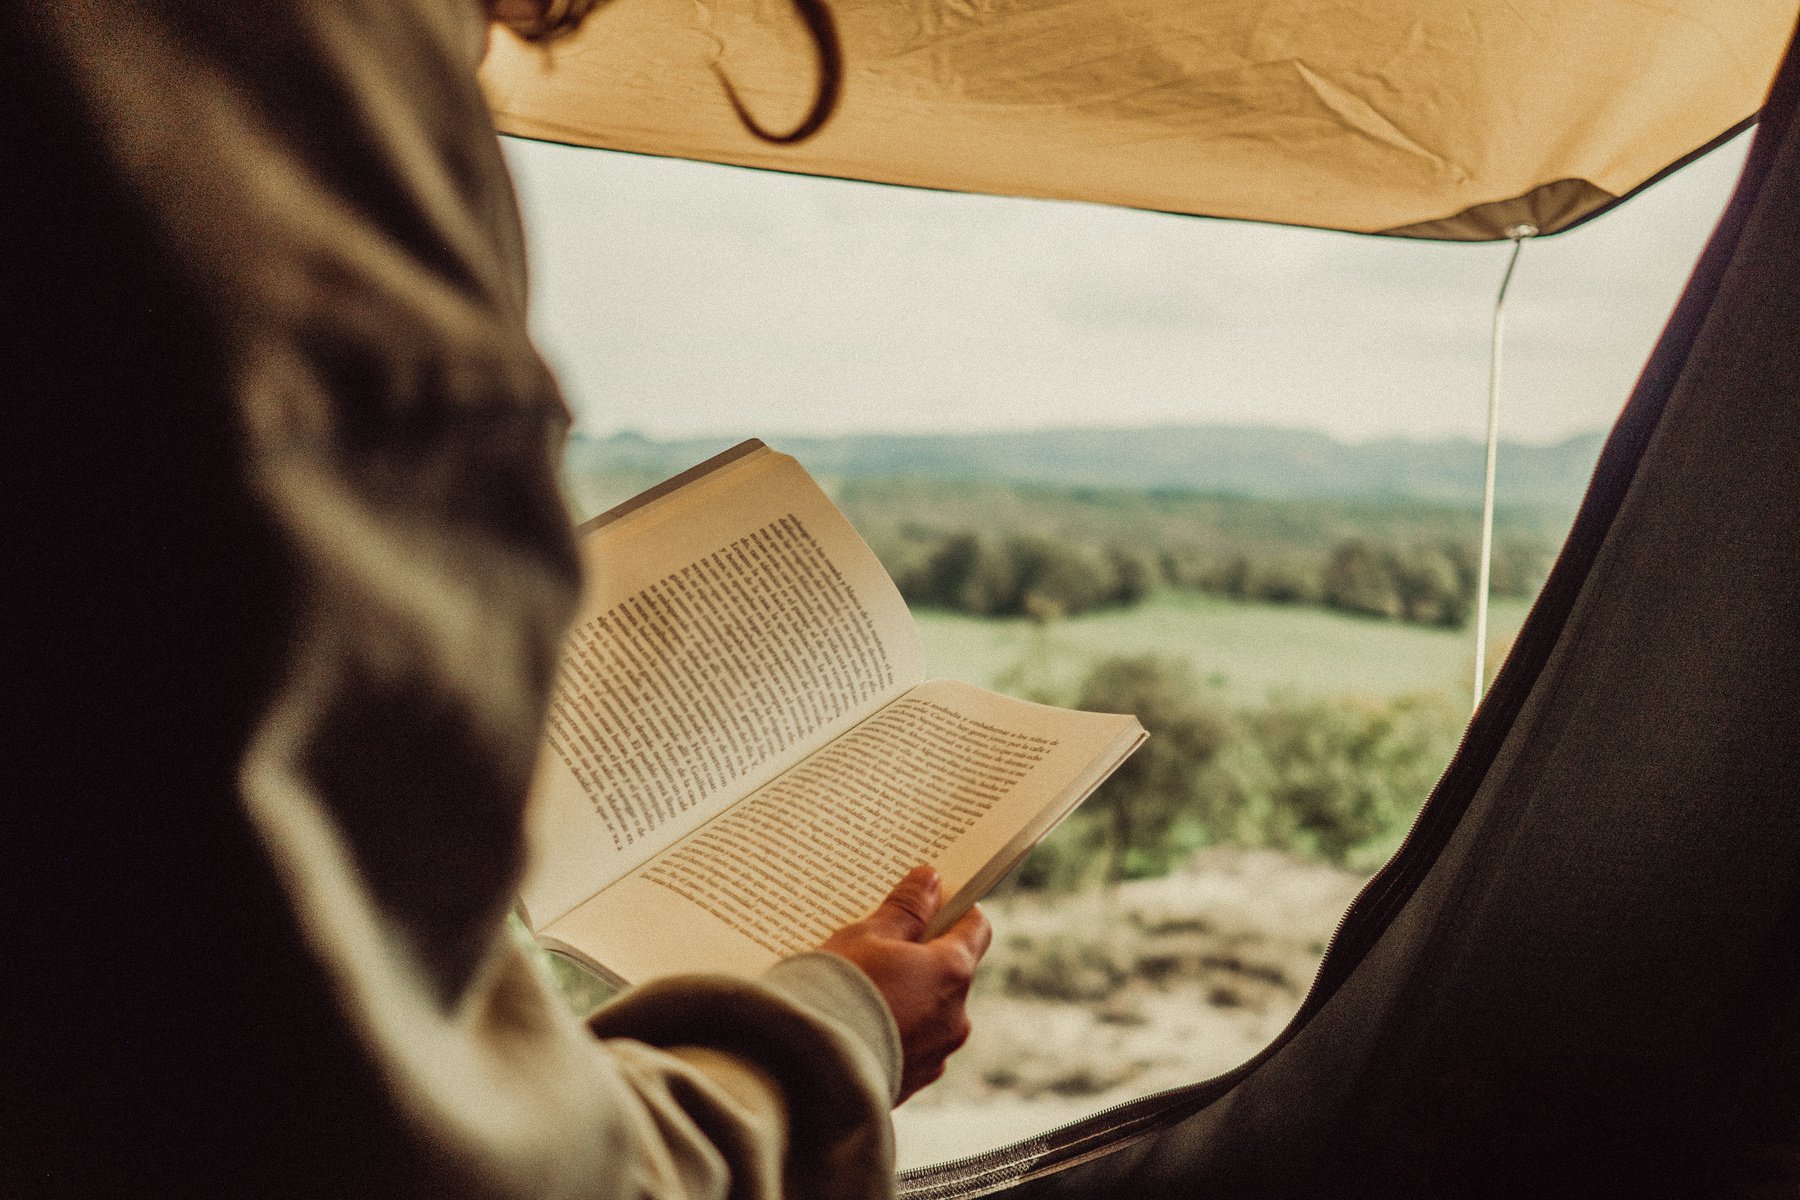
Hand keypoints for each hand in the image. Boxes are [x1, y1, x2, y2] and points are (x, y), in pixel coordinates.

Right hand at [819, 866, 991, 1103]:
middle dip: (920, 956)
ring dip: (905, 997)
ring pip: (928, 1011)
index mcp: (951, 973)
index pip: (975, 928)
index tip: (928, 901)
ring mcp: (935, 1055)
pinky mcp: (911, 1083)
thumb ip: (904, 908)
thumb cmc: (836, 991)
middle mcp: (955, 1018)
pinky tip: (855, 1024)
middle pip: (949, 972)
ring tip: (858, 990)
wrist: (803, 1072)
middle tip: (878, 945)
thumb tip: (930, 880)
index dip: (953, 909)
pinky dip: (891, 1031)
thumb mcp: (865, 937)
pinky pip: (908, 1046)